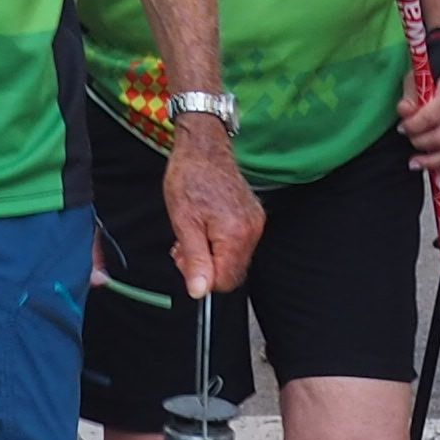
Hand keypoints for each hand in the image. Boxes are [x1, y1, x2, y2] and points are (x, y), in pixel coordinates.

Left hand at [163, 124, 262, 297]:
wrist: (204, 147)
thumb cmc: (190, 178)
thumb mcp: (184, 221)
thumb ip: (194, 259)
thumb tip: (199, 292)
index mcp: (235, 234)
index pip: (224, 281)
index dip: (202, 278)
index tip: (184, 259)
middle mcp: (252, 231)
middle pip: (232, 274)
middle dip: (206, 268)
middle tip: (184, 247)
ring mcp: (255, 223)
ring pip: (234, 260)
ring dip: (212, 255)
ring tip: (193, 232)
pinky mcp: (254, 216)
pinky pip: (239, 244)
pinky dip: (220, 243)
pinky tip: (206, 226)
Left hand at [403, 61, 439, 178]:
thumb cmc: (436, 76)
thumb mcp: (418, 77)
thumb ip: (410, 95)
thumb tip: (404, 110)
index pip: (433, 116)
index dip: (414, 125)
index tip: (402, 127)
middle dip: (420, 143)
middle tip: (408, 139)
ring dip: (432, 161)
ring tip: (416, 163)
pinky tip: (439, 179)